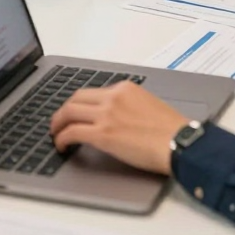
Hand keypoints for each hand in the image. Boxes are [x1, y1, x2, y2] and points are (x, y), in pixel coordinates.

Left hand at [50, 81, 186, 174]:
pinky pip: (72, 132)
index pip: (93, 92)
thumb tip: (117, 118)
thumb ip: (130, 105)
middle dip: (64, 110)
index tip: (76, 113)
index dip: (80, 104)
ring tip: (55, 134)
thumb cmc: (171, 130)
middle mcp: (113, 97)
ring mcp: (106, 114)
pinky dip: (62, 139)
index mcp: (125, 88)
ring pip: (69, 112)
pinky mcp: (102, 134)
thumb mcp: (148, 105)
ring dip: (58, 123)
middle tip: (59, 122)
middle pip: (76, 98)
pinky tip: (62, 146)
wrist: (178, 142)